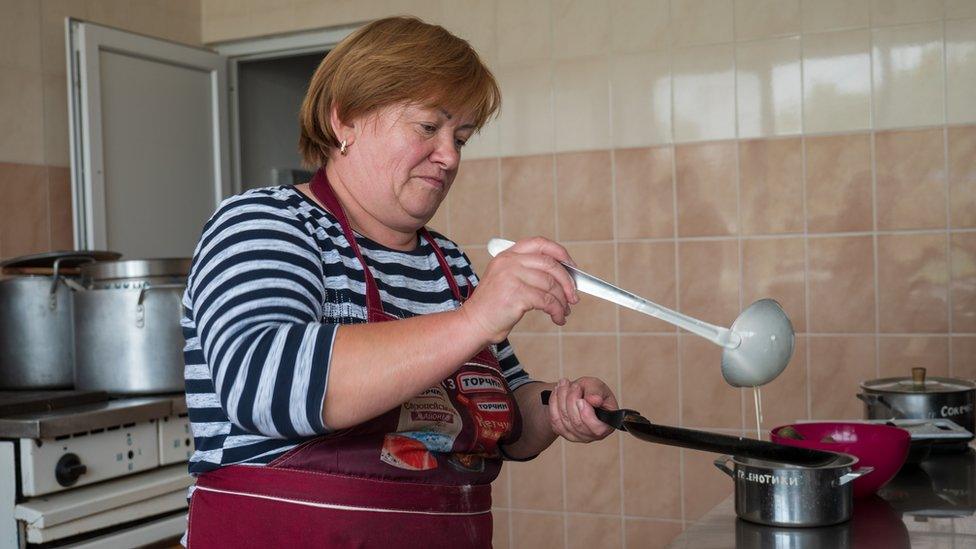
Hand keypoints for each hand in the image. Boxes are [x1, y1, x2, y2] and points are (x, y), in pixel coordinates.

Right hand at [460, 237, 578, 343]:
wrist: (474, 323)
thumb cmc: (492, 306)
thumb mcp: (505, 279)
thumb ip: (528, 271)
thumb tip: (562, 277)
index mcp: (507, 255)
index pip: (539, 243)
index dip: (560, 253)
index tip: (571, 266)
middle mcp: (509, 262)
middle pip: (550, 265)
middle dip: (567, 281)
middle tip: (573, 296)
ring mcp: (511, 277)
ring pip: (551, 285)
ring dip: (562, 301)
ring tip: (564, 311)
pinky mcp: (516, 295)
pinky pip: (547, 302)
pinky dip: (557, 311)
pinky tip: (557, 318)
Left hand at [547, 377, 617, 442]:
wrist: (578, 393)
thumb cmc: (592, 391)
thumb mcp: (598, 387)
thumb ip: (596, 392)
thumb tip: (595, 400)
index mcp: (606, 426)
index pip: (597, 429)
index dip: (587, 415)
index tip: (581, 400)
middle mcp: (591, 435)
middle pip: (577, 423)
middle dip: (572, 400)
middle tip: (574, 385)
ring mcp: (576, 436)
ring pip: (564, 420)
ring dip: (561, 398)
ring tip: (564, 384)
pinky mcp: (562, 432)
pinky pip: (554, 420)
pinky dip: (553, 403)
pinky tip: (557, 391)